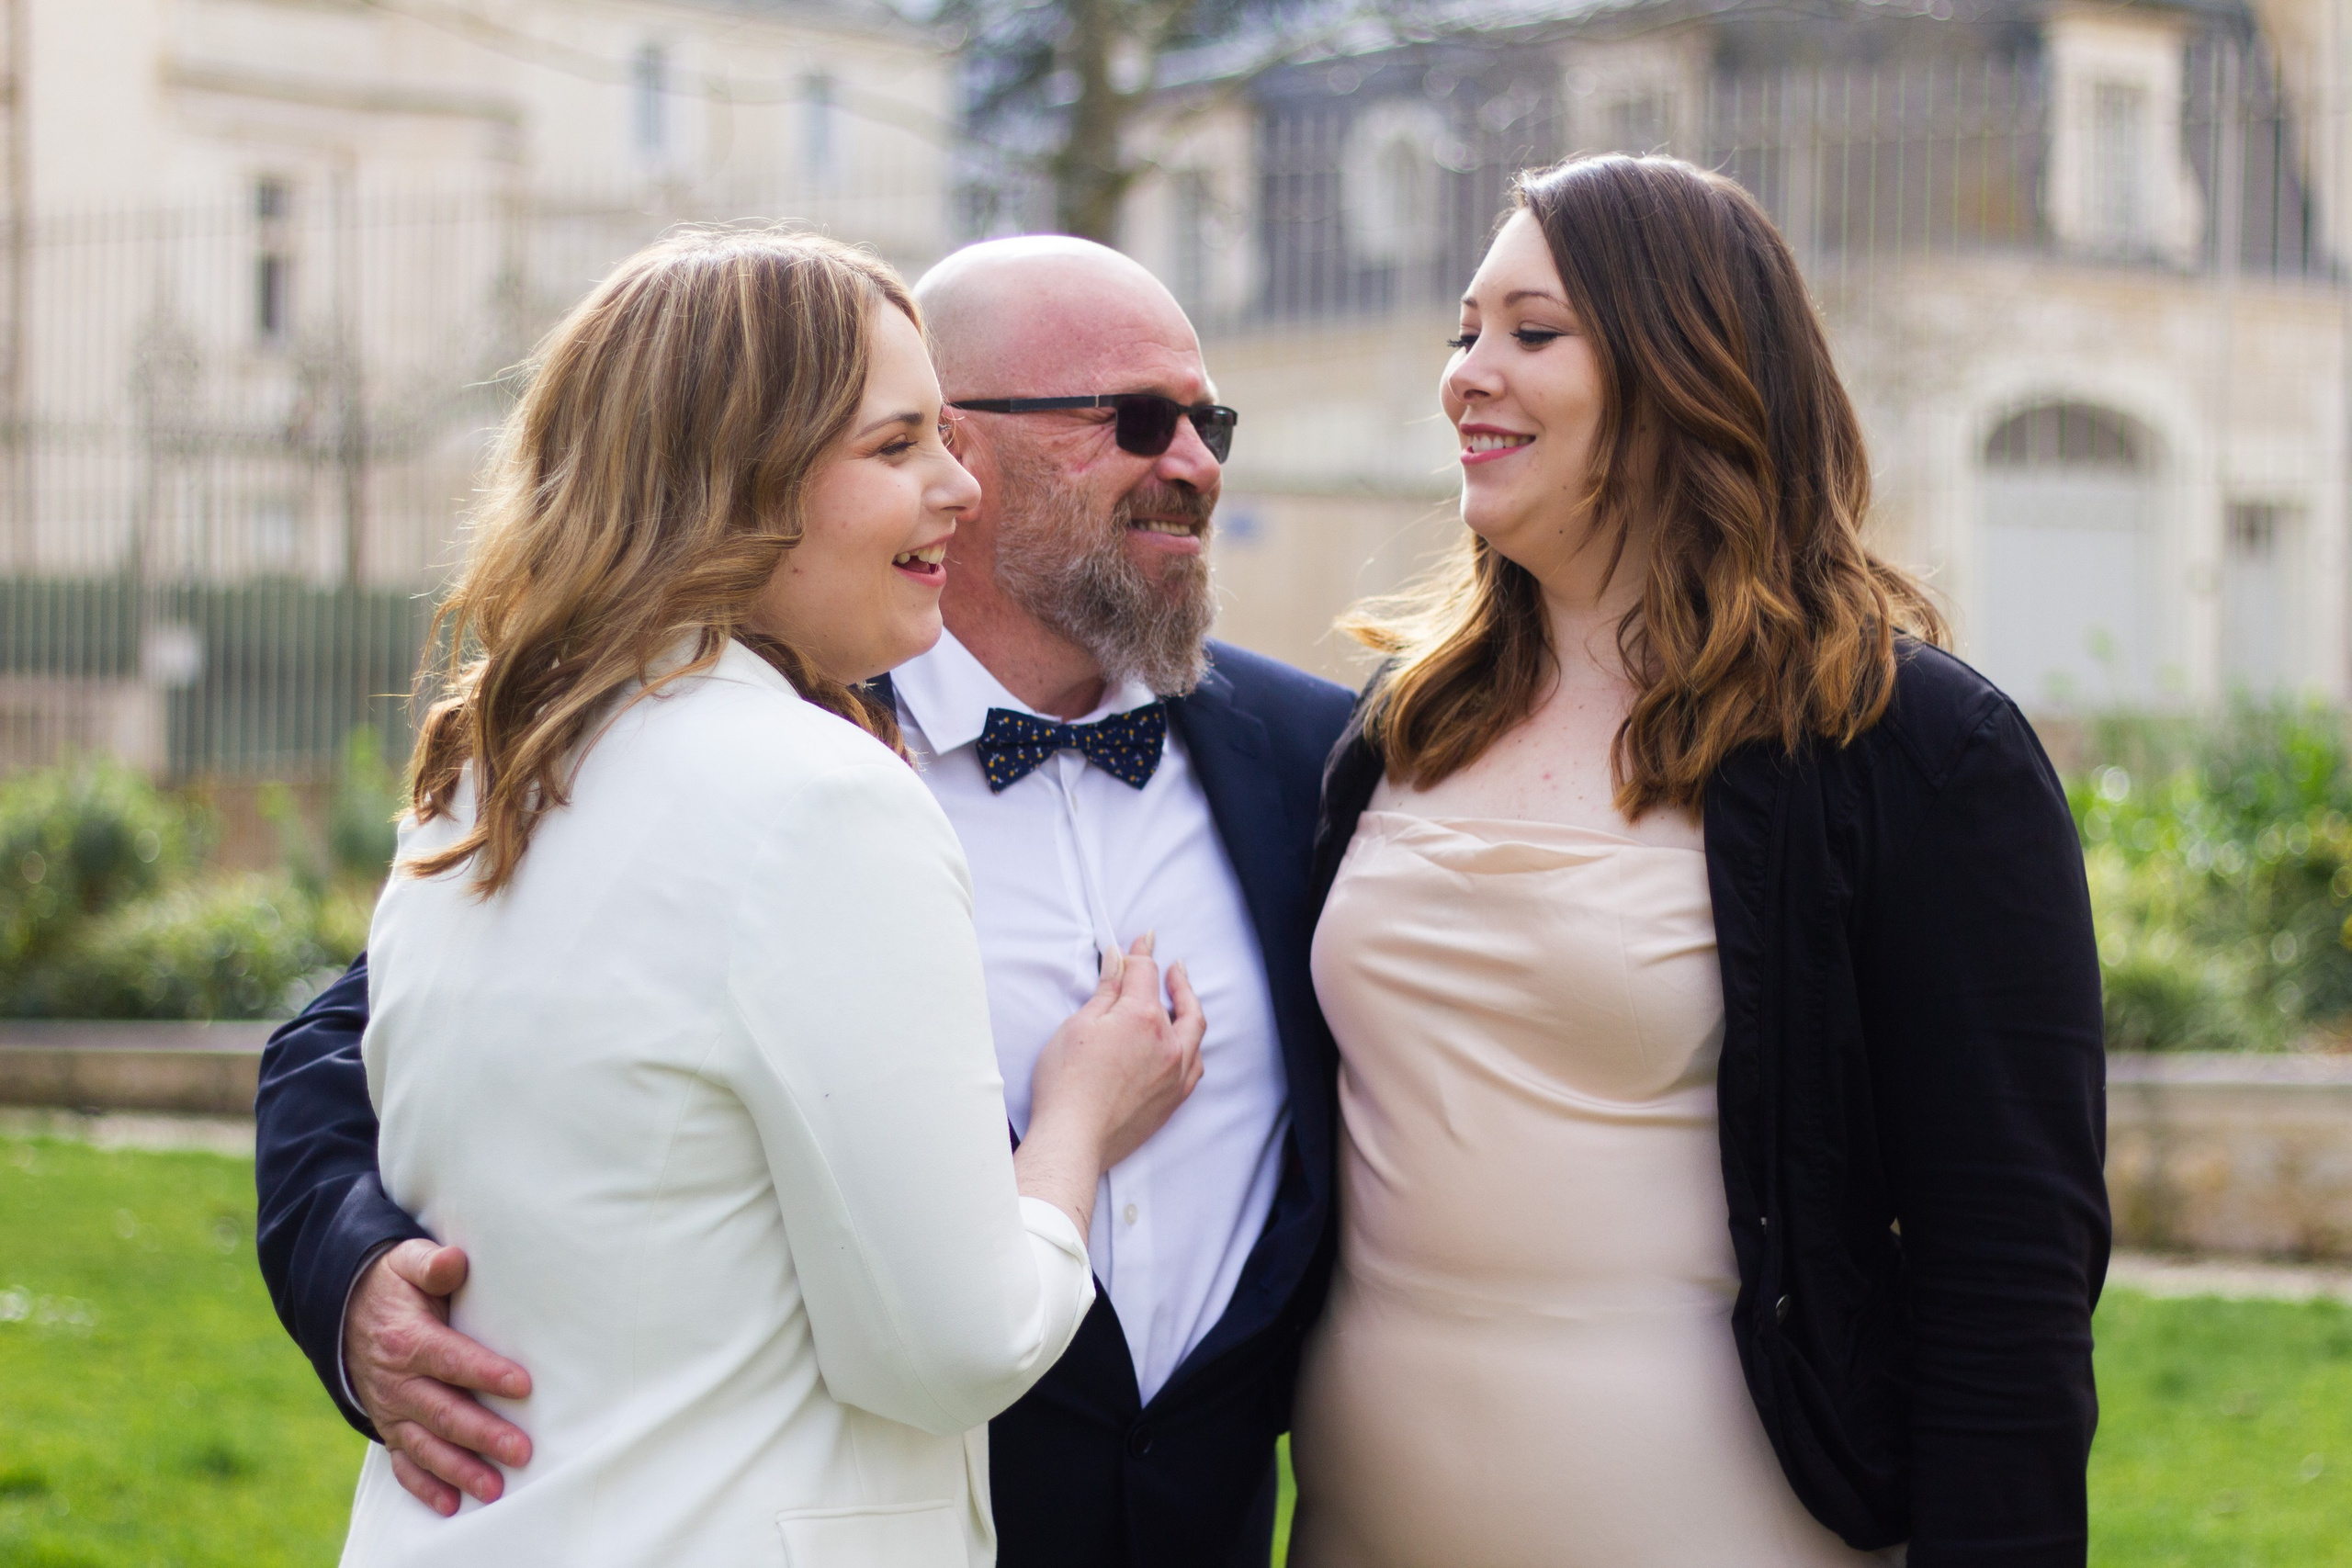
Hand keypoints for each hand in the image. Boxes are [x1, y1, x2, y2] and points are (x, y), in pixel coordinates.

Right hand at [344, 1240, 533, 1514]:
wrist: (344, 1311)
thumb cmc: (393, 1285)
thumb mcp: (405, 1261)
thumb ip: (431, 1264)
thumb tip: (453, 1262)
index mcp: (407, 1340)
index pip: (450, 1360)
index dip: (485, 1373)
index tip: (523, 1385)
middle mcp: (397, 1382)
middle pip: (443, 1411)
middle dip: (482, 1434)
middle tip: (520, 1451)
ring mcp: (391, 1409)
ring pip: (426, 1445)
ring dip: (459, 1469)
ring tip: (494, 1488)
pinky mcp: (389, 1427)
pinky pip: (403, 1462)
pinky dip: (424, 1485)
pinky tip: (451, 1504)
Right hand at [1018, 934, 1205, 1232]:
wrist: (1074, 1138)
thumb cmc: (1067, 1083)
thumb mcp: (1079, 1025)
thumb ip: (1107, 991)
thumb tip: (1119, 959)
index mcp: (1142, 1018)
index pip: (1146, 973)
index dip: (1142, 953)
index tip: (1144, 939)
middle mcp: (1168, 1044)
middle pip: (1179, 1002)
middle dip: (1175, 980)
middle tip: (1173, 967)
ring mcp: (1175, 1074)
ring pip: (1194, 1033)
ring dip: (1190, 1011)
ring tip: (1184, 999)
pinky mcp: (1173, 1100)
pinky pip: (1195, 1065)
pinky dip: (1193, 1047)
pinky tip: (1186, 1045)